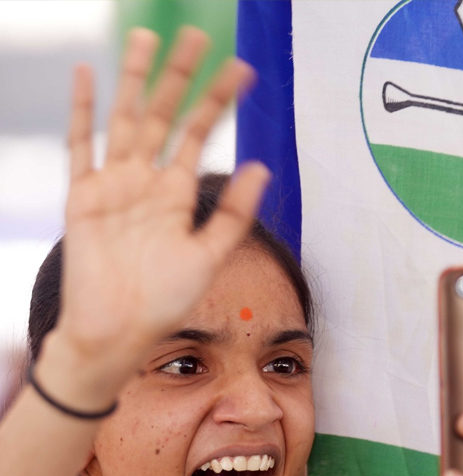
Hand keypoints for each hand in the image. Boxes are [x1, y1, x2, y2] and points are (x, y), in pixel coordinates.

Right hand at [52, 28, 268, 393]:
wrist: (117, 333)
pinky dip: (82, 111)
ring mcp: (113, 186)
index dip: (219, 102)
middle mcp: (146, 183)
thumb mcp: (208, 258)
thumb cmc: (164, 304)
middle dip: (178, 77)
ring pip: (124, 120)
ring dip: (134, 80)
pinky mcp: (82, 197)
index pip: (199, 135)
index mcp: (177, 196)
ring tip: (145, 37)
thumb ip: (233, 215)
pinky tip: (87, 75)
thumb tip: (261, 167)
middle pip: (163, 116)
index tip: (242, 70)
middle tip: (194, 35)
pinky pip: (80, 146)